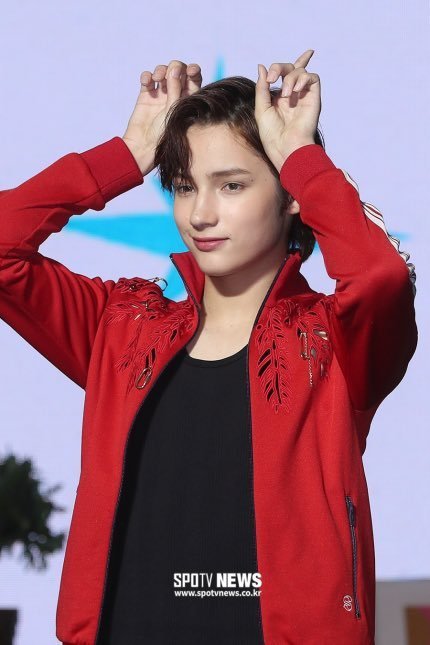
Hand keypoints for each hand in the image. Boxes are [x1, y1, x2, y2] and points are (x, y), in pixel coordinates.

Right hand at [122, 60, 202, 174]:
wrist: (143, 148)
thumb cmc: (163, 135)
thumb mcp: (174, 111)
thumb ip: (176, 89)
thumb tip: (174, 68)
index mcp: (188, 100)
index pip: (194, 79)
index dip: (193, 70)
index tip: (190, 71)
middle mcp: (175, 96)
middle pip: (178, 71)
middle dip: (175, 67)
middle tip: (170, 74)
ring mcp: (160, 96)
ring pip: (163, 72)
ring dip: (161, 70)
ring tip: (158, 79)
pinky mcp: (146, 96)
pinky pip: (147, 79)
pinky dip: (147, 76)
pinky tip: (147, 81)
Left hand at [255, 50, 320, 171]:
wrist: (286, 146)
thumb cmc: (272, 134)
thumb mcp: (261, 108)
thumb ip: (262, 87)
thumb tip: (261, 66)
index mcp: (280, 98)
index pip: (284, 75)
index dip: (280, 66)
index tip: (269, 78)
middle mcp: (293, 95)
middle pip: (291, 68)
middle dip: (280, 68)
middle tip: (272, 79)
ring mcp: (304, 96)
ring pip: (301, 71)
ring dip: (290, 78)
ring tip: (285, 95)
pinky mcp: (314, 98)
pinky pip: (313, 77)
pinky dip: (303, 79)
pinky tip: (295, 90)